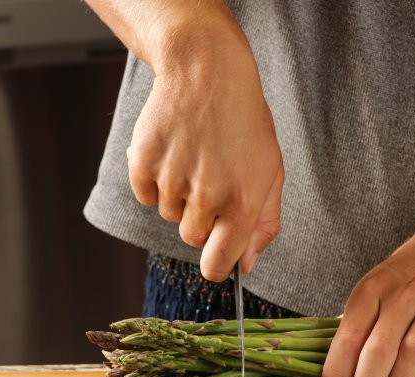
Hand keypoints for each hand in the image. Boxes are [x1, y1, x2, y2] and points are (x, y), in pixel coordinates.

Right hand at [125, 9, 282, 279]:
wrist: (207, 72)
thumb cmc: (244, 122)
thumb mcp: (271, 171)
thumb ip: (263, 224)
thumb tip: (245, 266)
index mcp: (243, 202)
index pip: (218, 264)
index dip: (216, 264)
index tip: (216, 258)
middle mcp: (207, 195)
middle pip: (191, 238)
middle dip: (201, 219)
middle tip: (211, 181)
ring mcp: (173, 179)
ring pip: (169, 214)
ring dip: (179, 195)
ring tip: (195, 157)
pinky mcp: (143, 163)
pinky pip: (145, 194)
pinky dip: (155, 180)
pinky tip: (174, 151)